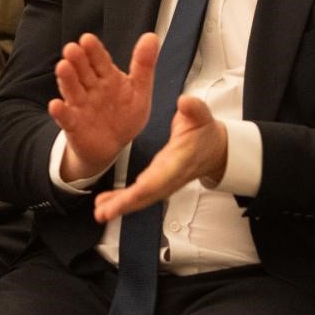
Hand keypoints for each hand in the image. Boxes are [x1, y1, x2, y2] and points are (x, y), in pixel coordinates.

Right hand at [49, 32, 157, 181]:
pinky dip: (60, 112)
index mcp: (107, 77)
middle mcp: (91, 88)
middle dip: (77, 60)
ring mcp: (80, 105)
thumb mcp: (140, 91)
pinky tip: (56, 105)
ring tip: (63, 67)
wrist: (111, 146)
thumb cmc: (124, 115)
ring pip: (72, 89)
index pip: (100, 60)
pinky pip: (66, 117)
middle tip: (72, 48)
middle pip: (83, 71)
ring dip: (66, 79)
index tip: (88, 39)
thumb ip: (144, 65)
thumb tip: (152, 36)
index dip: (94, 50)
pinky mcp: (73, 124)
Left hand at [93, 96, 227, 222]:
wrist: (214, 150)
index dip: (147, 186)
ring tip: (100, 212)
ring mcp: (162, 181)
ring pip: (141, 198)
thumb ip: (194, 109)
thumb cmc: (204, 132)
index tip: (132, 193)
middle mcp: (170, 175)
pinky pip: (138, 194)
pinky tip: (104, 203)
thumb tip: (185, 101)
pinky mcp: (156, 182)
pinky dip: (121, 200)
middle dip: (126, 204)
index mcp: (180, 160)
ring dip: (120, 206)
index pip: (162, 176)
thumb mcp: (202, 116)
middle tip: (104, 213)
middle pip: (147, 193)